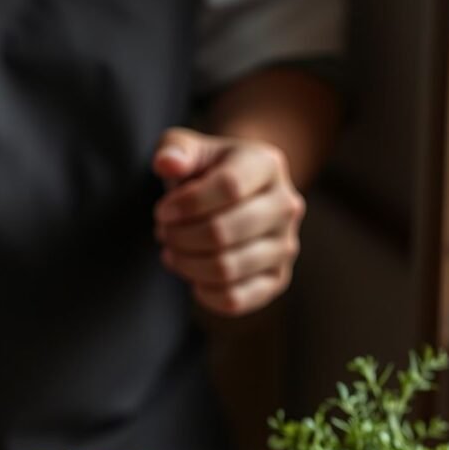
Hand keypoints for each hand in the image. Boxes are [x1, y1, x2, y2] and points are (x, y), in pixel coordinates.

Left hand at [152, 127, 305, 315]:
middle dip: (180, 237)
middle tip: (163, 233)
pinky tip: (192, 277)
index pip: (229, 187)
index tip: (162, 212)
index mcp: (267, 165)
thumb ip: (175, 149)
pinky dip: (204, 293)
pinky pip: (235, 300)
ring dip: (186, 264)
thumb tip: (166, 163)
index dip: (186, 204)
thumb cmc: (207, 172)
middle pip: (223, 233)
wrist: (238, 195)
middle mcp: (286, 205)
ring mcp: (286, 245)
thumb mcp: (190, 151)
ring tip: (173, 252)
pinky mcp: (277, 279)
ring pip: (226, 269)